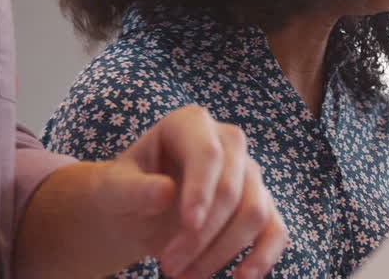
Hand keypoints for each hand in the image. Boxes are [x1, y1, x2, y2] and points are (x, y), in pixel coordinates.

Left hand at [95, 104, 289, 278]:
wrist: (135, 209)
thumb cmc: (124, 191)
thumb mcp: (113, 188)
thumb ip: (132, 188)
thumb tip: (165, 192)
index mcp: (191, 124)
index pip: (208, 154)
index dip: (202, 190)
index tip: (188, 226)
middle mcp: (229, 142)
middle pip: (231, 189)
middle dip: (202, 235)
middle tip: (168, 267)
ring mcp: (249, 172)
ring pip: (254, 212)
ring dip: (222, 252)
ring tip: (184, 276)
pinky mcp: (261, 204)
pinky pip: (275, 230)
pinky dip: (264, 256)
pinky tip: (242, 278)